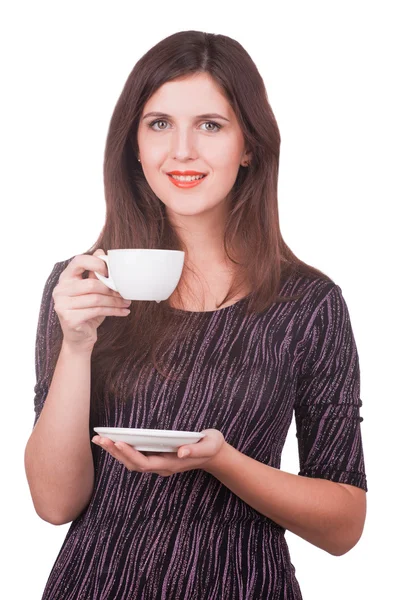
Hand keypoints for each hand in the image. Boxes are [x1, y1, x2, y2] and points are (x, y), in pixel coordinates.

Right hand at [53, 249, 130, 352]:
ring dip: (115, 301)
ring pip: (96, 299)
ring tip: (127, 302)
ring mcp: (62, 305)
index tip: (109, 270)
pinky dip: (114, 311)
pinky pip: (97, 311)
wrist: (79, 338)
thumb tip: (101, 252)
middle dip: (111, 289)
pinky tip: (123, 312)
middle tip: (125, 292)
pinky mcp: (69, 319)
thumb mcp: (91, 291)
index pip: (77, 261)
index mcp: (65, 278)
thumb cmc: (87, 311)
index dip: (95, 262)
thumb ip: (95, 274)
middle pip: (91, 284)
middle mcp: (60, 290)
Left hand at [91, 429, 225, 475]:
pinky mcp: (156, 457)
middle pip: (133, 463)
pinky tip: (113, 440)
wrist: (214, 455)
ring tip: (100, 439)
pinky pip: (135, 456)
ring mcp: (158, 463)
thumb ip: (196, 450)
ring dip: (115, 451)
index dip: (130, 454)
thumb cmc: (211, 447)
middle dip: (116, 452)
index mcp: (171, 464)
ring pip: (131, 461)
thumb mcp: (209, 445)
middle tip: (100, 439)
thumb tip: (181, 452)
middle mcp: (161, 466)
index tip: (118, 442)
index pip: (145, 463)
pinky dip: (122, 449)